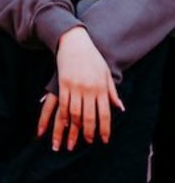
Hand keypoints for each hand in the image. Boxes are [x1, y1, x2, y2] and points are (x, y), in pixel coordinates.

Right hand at [37, 28, 123, 150]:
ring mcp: (74, 86)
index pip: (104, 114)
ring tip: (73, 138)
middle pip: (88, 117)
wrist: (75, 41)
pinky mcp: (62, 83)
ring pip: (74, 113)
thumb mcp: (105, 73)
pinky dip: (63, 116)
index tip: (103, 140)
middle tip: (88, 142)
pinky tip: (62, 124)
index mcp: (101, 88)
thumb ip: (112, 92)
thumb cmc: (92, 57)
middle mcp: (88, 89)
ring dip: (73, 128)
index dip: (104, 129)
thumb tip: (120, 108)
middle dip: (88, 132)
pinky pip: (62, 104)